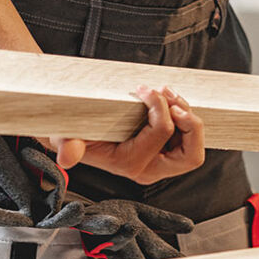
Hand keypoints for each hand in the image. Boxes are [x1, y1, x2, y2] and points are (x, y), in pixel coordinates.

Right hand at [48, 86, 205, 184]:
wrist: (72, 135)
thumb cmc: (72, 132)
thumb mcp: (65, 135)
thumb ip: (67, 144)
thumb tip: (67, 155)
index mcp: (130, 164)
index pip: (162, 132)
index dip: (159, 105)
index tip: (143, 89)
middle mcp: (149, 169)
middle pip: (191, 155)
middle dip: (189, 123)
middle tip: (169, 98)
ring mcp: (159, 162)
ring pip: (193, 147)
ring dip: (188, 117)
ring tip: (167, 95)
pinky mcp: (164, 152)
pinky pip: (188, 140)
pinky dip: (185, 118)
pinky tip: (168, 101)